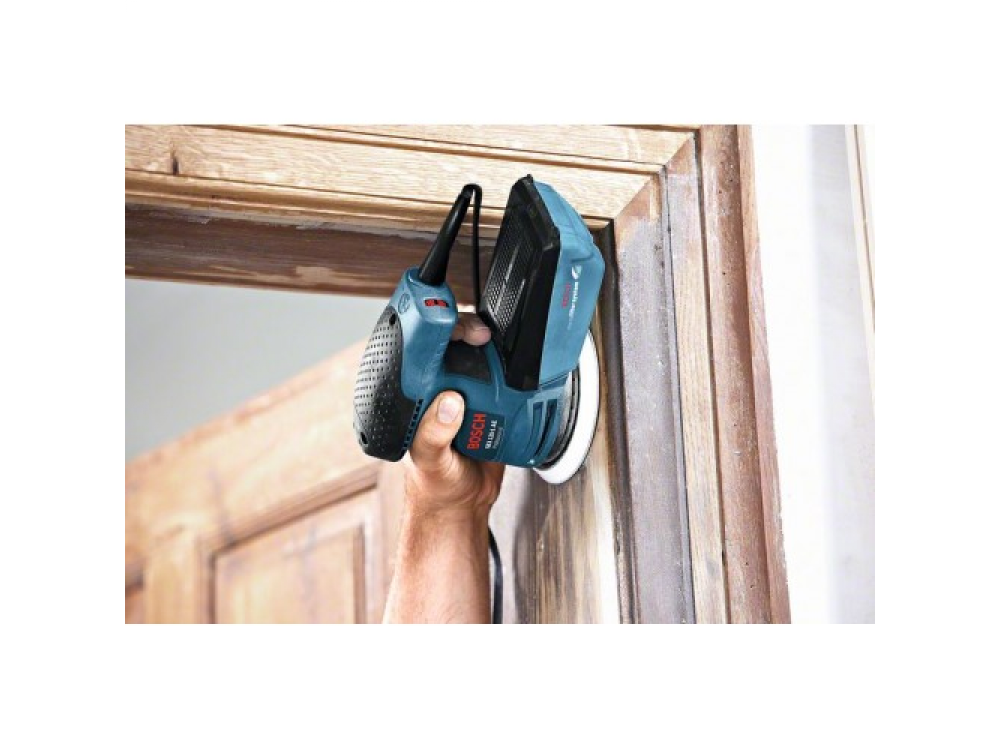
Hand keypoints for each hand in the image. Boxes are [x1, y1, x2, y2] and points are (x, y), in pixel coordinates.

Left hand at [403, 313, 504, 520]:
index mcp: (420, 396)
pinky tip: (522, 379)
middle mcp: (443, 390)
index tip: (466, 334)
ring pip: (488, 363)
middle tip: (486, 340)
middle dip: (476, 335)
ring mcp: (471, 397)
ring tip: (506, 361)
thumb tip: (448, 404)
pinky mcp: (495, 408)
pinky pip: (509, 388)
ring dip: (501, 356)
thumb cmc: (433, 484)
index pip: (429, 350)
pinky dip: (519, 380)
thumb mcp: (429, 461)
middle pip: (461, 347)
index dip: (445, 332)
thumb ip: (433, 435)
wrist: (463, 506)